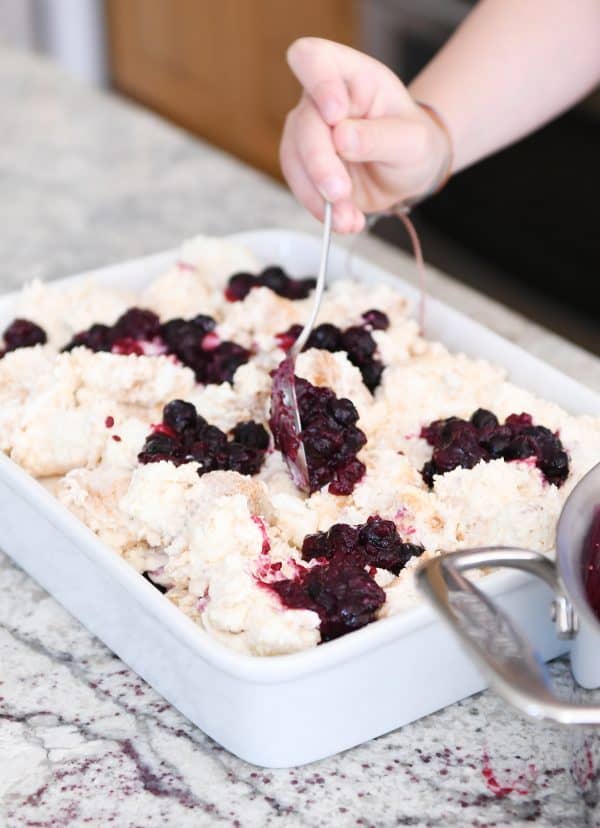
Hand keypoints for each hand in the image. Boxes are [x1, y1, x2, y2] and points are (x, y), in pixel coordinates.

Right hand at [280, 38, 449, 232]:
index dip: (317, 82)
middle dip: (319, 162)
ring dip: (318, 196)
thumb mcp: (413, 141)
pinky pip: (302, 190)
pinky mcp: (306, 171)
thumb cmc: (412, 144)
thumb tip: (342, 139)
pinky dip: (323, 212)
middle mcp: (319, 103)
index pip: (313, 59)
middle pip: (303, 124)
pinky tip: (346, 222)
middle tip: (339, 192)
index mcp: (348, 77)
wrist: (407, 173)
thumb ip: (381, 137)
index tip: (334, 113)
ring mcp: (309, 138)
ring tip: (348, 220)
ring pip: (294, 161)